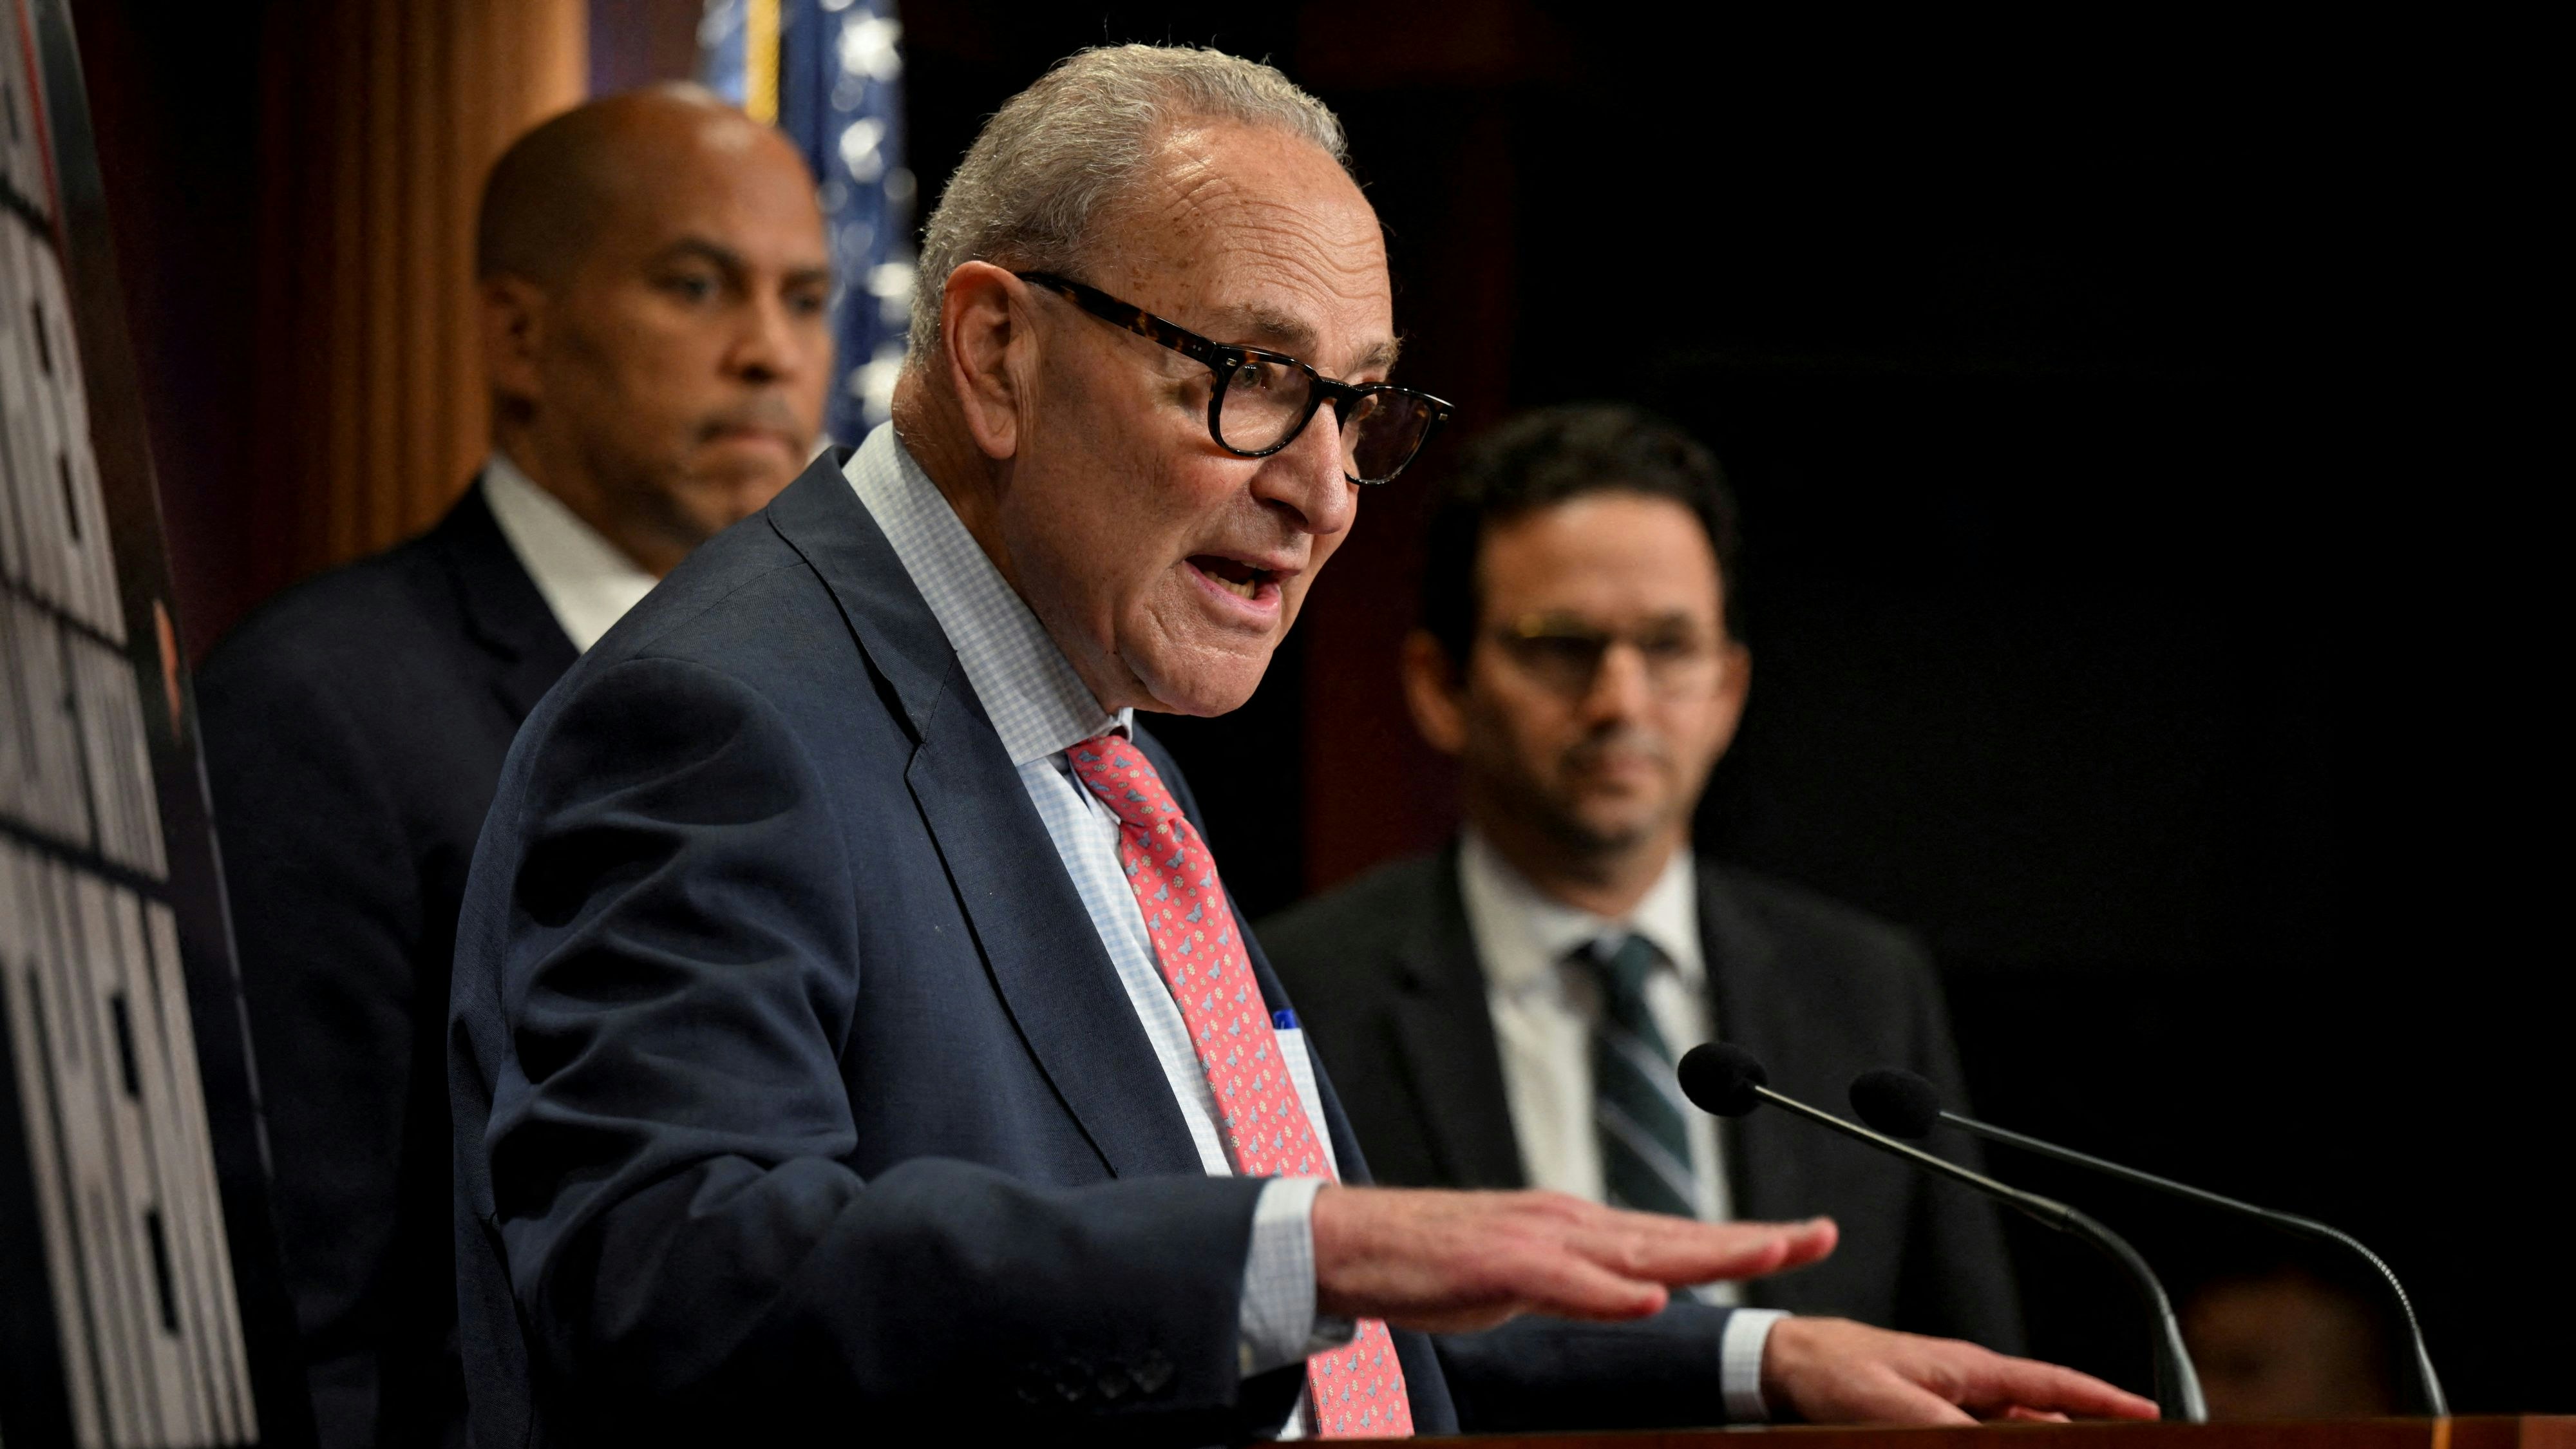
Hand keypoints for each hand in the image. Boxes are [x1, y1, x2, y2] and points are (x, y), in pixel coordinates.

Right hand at [1310, 1185, 1835, 1333]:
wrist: (1358, 1241)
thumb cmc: (1437, 1263)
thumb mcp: (1526, 1275)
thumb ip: (1584, 1280)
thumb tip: (1638, 1291)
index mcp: (1580, 1229)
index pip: (1678, 1235)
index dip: (1745, 1238)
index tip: (1805, 1237)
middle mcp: (1571, 1224)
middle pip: (1678, 1234)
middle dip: (1754, 1238)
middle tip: (1819, 1236)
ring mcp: (1539, 1240)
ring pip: (1638, 1247)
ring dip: (1707, 1251)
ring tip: (1769, 1252)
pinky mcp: (1500, 1264)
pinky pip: (1565, 1281)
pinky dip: (1610, 1291)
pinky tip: (1652, 1297)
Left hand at [1760, 1316, 2160, 1424]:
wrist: (1786, 1364)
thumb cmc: (1833, 1370)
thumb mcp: (1893, 1404)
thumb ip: (1947, 1429)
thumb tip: (1999, 1442)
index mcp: (1970, 1368)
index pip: (2053, 1385)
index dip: (2103, 1398)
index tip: (2149, 1412)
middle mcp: (1969, 1385)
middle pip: (2043, 1415)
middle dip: (2082, 1433)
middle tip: (2120, 1442)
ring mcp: (1951, 1403)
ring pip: (2013, 1431)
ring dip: (2043, 1442)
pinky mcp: (1928, 1420)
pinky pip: (1976, 1437)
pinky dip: (2000, 1444)